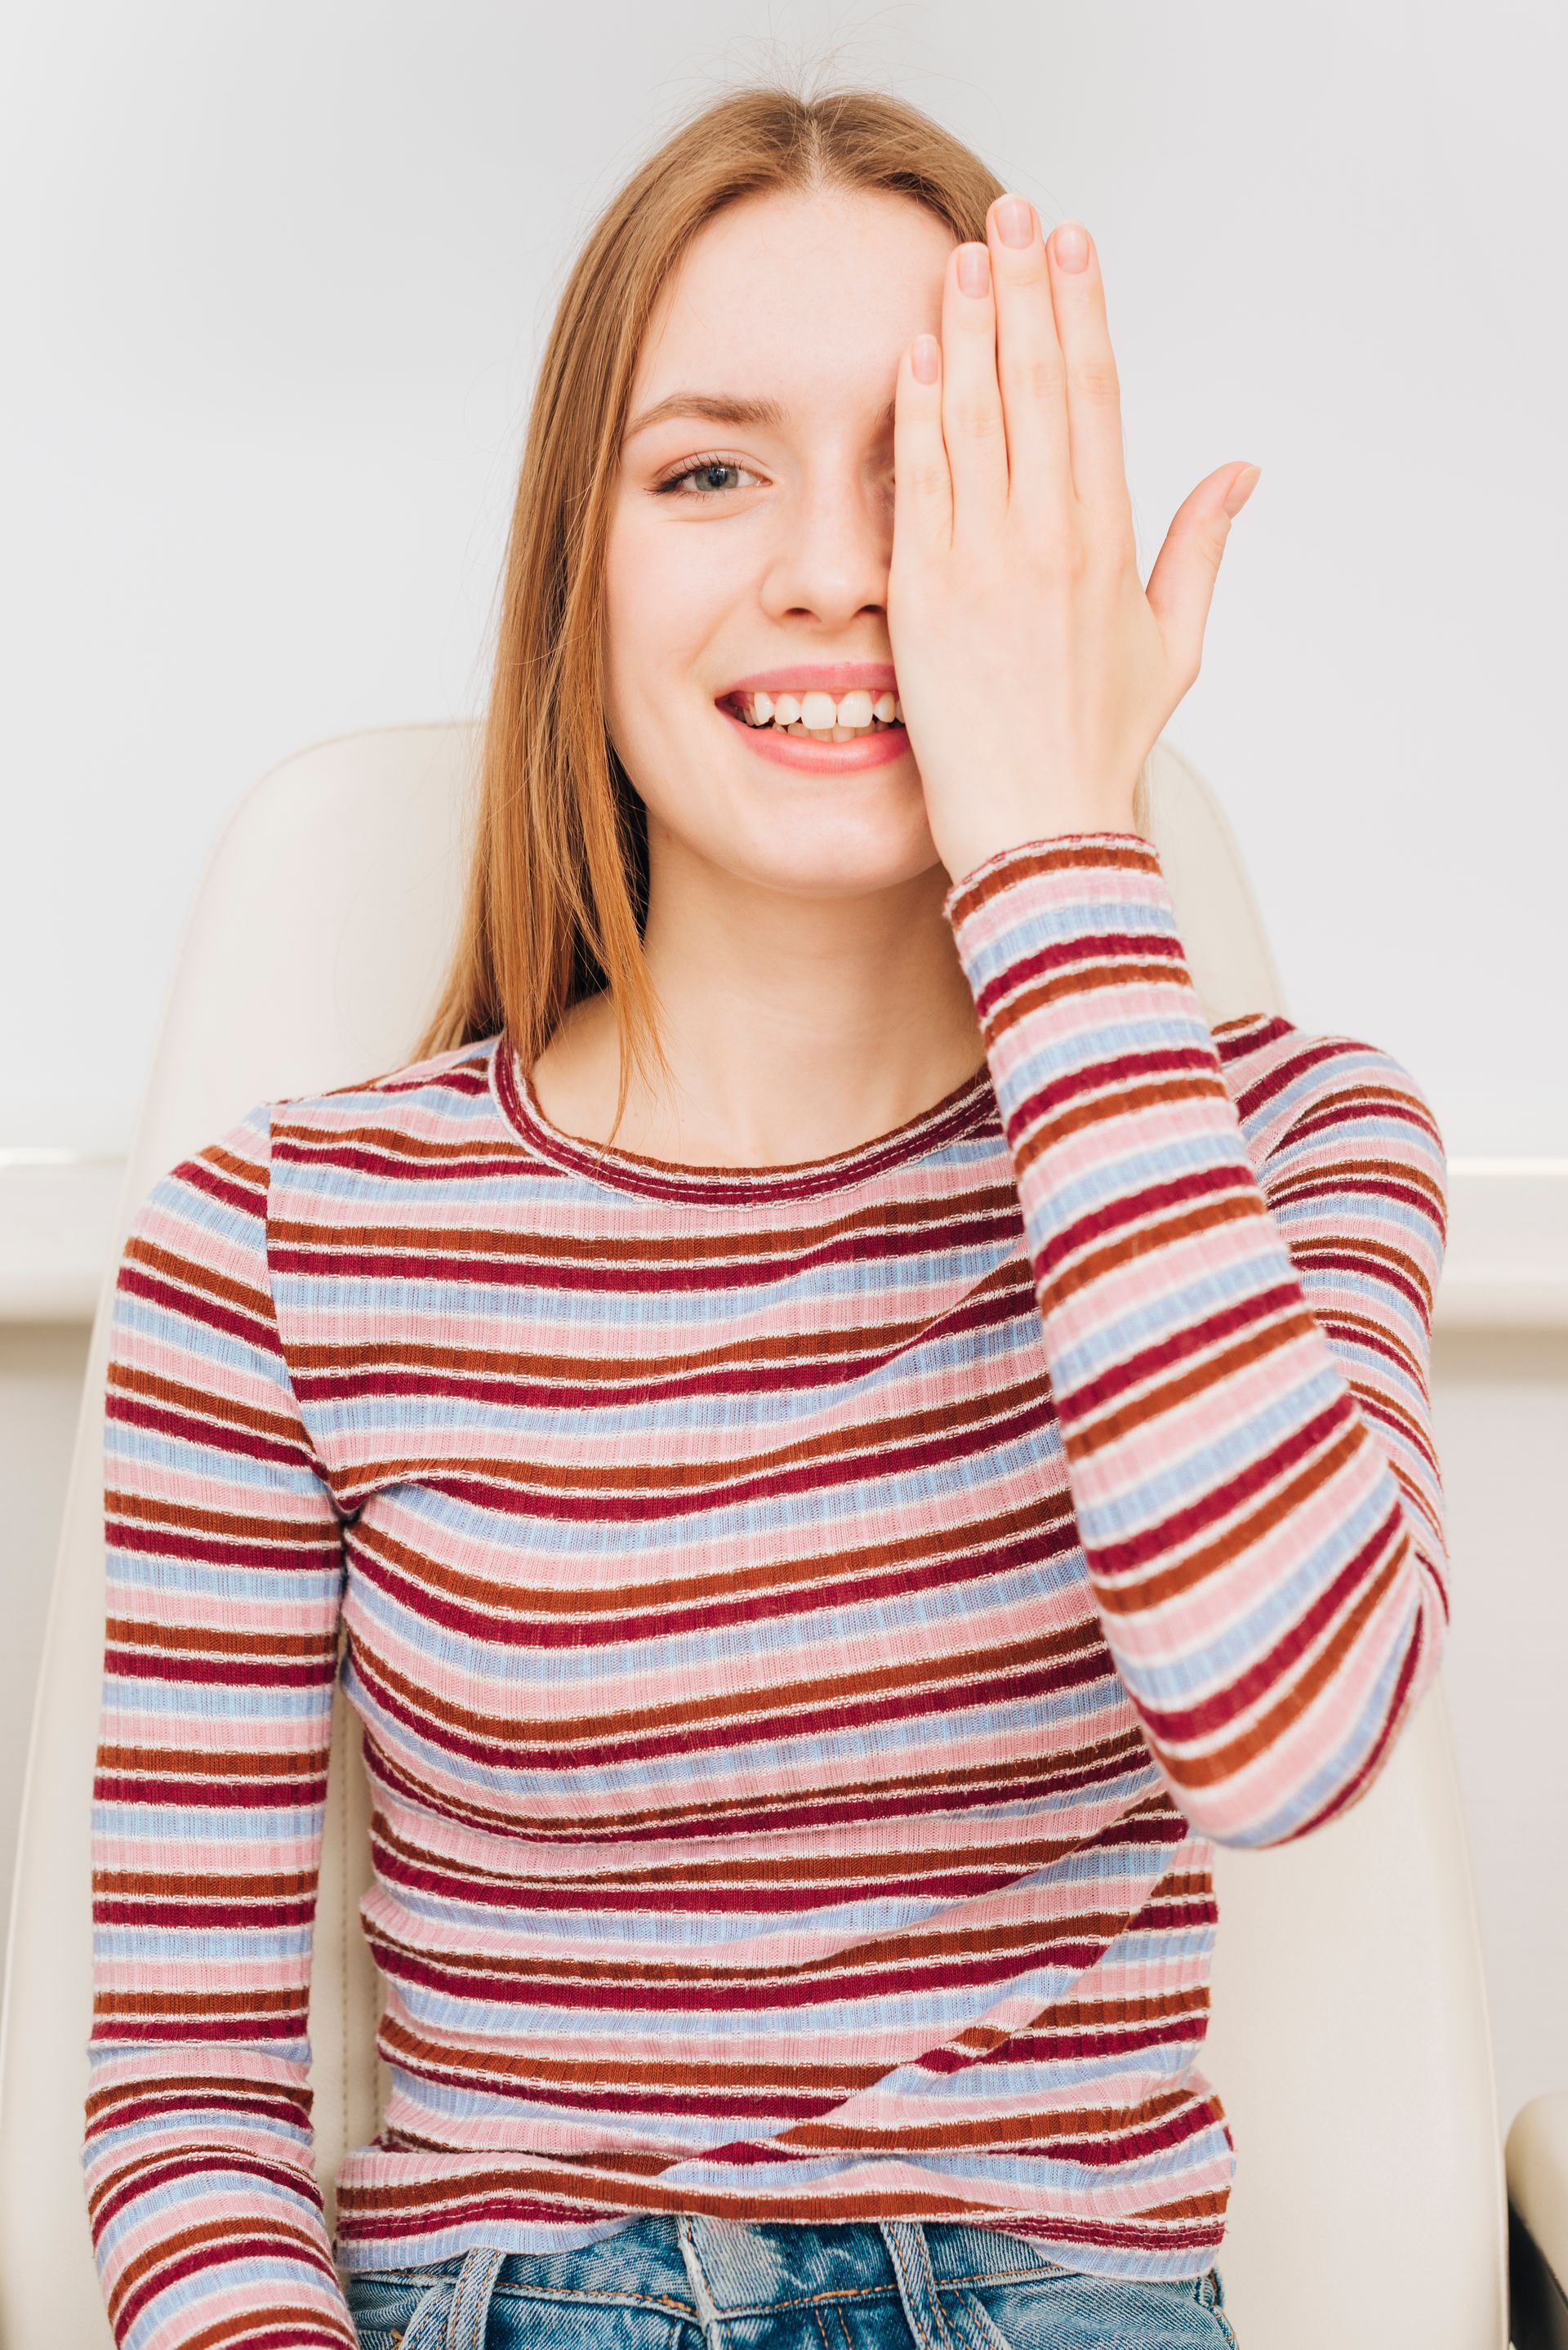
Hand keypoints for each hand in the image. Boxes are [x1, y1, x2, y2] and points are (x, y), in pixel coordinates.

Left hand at [888, 198, 1259, 884]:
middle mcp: (1050, 539)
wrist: (1040, 833)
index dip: (1081, 311)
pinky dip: (919, 413)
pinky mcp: (925, 599)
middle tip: (1012, 214)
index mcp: (1110, 541)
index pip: (1096, 396)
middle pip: (1039, 384)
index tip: (1070, 245)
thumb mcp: (1174, 647)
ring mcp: (984, 565)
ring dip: (971, 326)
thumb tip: (1240, 471)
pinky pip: (920, 485)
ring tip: (964, 253)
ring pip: (977, 418)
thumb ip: (1200, 548)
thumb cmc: (1099, 749)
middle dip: (1026, 290)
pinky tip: (919, 348)